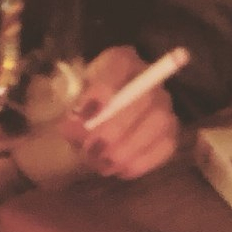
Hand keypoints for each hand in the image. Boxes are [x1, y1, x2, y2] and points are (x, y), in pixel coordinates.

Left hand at [65, 46, 180, 179]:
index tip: (84, 114)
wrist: (81, 138)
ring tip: (102, 164)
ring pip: (159, 121)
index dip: (105, 87)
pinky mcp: (169, 132)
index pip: (120, 63)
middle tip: (92, 150)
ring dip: (129, 148)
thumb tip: (79, 122)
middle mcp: (147, 76)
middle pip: (144, 95)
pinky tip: (119, 169)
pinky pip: (166, 146)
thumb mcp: (61, 110)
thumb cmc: (73, 116)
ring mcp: (162, 104)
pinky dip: (141, 162)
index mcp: (118, 62)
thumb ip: (70, 112)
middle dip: (116, 127)